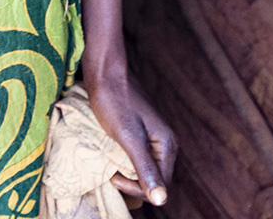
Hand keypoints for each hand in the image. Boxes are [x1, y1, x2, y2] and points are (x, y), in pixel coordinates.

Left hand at [85, 63, 177, 206]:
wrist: (105, 72)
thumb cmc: (114, 102)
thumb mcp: (128, 137)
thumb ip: (145, 167)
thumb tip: (162, 199)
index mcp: (167, 145)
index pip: (161, 185)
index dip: (137, 188)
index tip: (114, 177)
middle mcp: (166, 143)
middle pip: (155, 179)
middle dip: (133, 182)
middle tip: (110, 173)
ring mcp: (154, 138)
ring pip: (146, 169)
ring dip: (129, 173)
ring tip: (110, 167)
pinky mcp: (142, 133)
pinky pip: (139, 157)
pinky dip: (126, 162)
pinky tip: (112, 157)